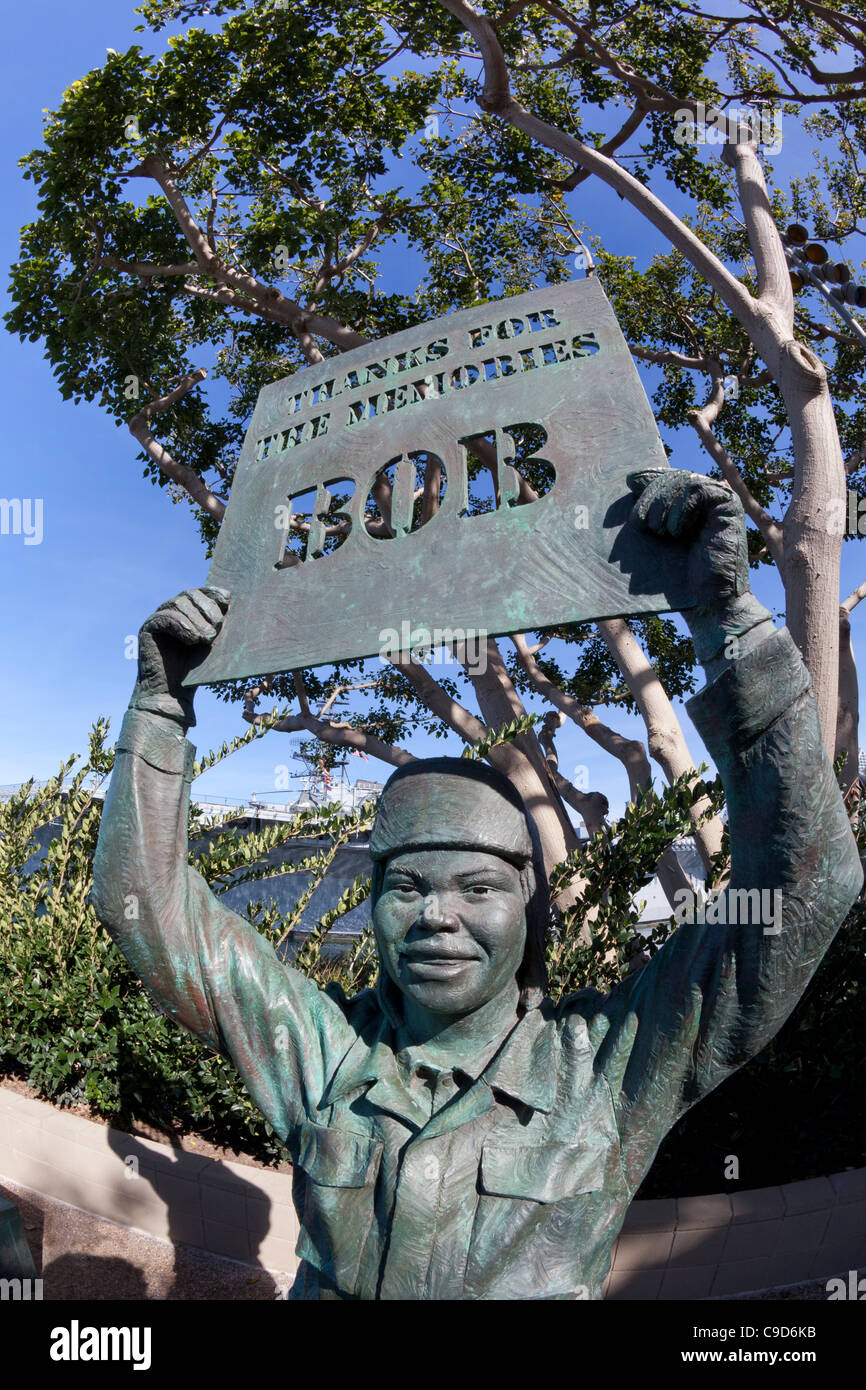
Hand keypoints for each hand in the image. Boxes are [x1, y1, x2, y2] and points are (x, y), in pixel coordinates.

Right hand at [130, 586, 229, 727]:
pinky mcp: (147, 628)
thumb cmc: (196, 671)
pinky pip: (164, 618)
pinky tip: (193, 639)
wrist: (173, 694)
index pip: (200, 592)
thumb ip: (219, 625)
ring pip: (177, 604)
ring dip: (196, 619)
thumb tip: (235, 606)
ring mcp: (157, 618)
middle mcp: (171, 611)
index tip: (227, 599)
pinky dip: (181, 626)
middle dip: (207, 607)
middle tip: (218, 626)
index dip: (213, 592)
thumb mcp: (213, 644)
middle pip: (189, 595)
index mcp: (188, 611)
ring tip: (207, 638)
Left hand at [627, 469, 771, 668]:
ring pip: (685, 480)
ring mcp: (720, 502)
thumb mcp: (654, 542)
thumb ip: (647, 515)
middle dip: (651, 494)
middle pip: (674, 477)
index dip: (649, 476)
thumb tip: (629, 485)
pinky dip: (681, 507)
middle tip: (638, 521)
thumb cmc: (678, 579)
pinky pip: (699, 488)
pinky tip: (675, 530)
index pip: (669, 478)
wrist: (707, 603)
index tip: (629, 480)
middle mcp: (707, 500)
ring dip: (663, 502)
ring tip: (656, 530)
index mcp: (690, 505)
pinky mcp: (729, 507)